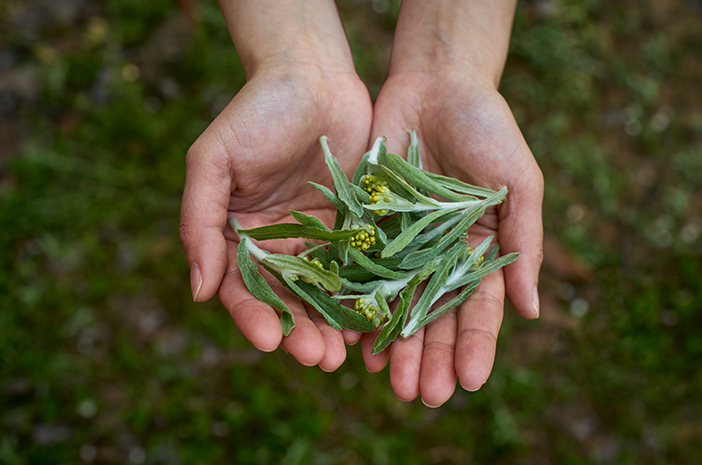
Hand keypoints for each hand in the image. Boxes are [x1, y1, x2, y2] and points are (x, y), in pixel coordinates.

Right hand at [179, 63, 372, 369]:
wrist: (313, 75)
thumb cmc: (256, 112)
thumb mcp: (213, 159)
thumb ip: (199, 222)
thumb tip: (197, 290)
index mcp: (236, 235)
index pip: (240, 287)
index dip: (253, 316)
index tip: (271, 339)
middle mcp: (276, 244)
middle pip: (286, 299)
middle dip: (300, 331)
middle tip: (318, 358)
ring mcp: (317, 239)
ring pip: (324, 293)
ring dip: (332, 325)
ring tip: (345, 353)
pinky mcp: (354, 228)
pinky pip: (359, 268)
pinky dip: (365, 295)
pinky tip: (375, 318)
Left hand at [361, 70, 543, 405]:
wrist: (437, 83)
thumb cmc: (489, 128)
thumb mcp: (519, 183)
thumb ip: (525, 243)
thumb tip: (533, 311)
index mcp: (481, 250)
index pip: (480, 309)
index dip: (477, 346)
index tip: (470, 382)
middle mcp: (440, 255)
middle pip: (435, 316)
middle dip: (432, 357)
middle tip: (423, 396)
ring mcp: (403, 244)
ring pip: (397, 304)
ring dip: (395, 344)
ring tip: (388, 381)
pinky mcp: (368, 225)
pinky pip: (361, 271)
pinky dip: (359, 305)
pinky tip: (355, 338)